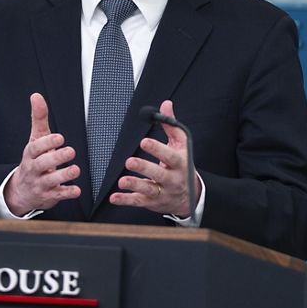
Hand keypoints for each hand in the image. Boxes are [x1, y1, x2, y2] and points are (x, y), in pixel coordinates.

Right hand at [3, 93, 80, 214]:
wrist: (22, 190)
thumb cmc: (34, 160)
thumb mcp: (35, 139)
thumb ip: (38, 119)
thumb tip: (36, 96)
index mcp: (30, 154)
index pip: (35, 148)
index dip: (47, 143)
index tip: (60, 138)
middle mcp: (33, 170)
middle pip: (42, 164)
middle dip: (56, 158)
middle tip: (71, 151)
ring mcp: (40, 184)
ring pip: (51, 181)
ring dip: (64, 175)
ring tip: (76, 169)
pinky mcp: (49, 196)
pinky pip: (58, 195)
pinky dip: (67, 193)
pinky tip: (77, 190)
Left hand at [110, 99, 199, 216]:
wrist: (190, 196)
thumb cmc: (182, 166)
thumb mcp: (181, 145)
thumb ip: (171, 125)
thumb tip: (166, 105)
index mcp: (180, 164)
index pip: (170, 156)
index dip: (158, 149)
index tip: (145, 142)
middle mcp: (172, 179)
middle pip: (159, 174)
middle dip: (144, 168)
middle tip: (130, 161)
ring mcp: (162, 192)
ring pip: (149, 190)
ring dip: (135, 185)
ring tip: (122, 181)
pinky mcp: (153, 202)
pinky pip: (139, 202)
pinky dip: (126, 200)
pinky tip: (115, 197)